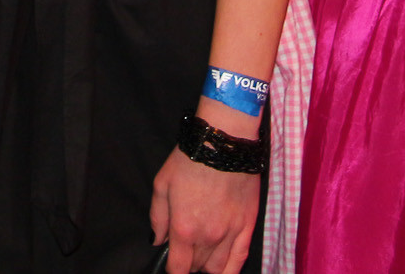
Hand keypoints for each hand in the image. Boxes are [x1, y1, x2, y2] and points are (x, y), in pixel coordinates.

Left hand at [150, 148, 259, 273]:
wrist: (223, 144)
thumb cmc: (189, 161)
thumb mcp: (162, 185)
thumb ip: (157, 218)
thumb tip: (157, 240)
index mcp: (184, 229)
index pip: (178, 268)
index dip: (173, 270)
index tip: (172, 264)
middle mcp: (208, 237)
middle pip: (198, 268)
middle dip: (190, 264)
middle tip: (186, 252)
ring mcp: (230, 234)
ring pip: (219, 269)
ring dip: (208, 267)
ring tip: (203, 256)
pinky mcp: (247, 227)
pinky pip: (240, 260)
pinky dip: (231, 269)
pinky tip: (223, 268)